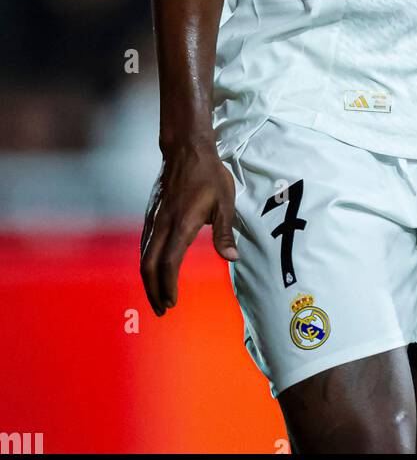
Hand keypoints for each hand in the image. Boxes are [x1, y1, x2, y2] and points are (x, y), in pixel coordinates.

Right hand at [140, 138, 237, 314]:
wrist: (185, 149)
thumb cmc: (208, 174)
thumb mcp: (225, 201)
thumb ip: (224, 231)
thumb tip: (231, 257)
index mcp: (182, 223)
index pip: (169, 262)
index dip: (168, 286)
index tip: (173, 302)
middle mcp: (163, 224)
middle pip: (149, 265)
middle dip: (153, 291)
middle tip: (162, 310)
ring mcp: (153, 219)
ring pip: (143, 256)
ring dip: (148, 279)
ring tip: (157, 296)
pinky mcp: (150, 214)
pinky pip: (144, 245)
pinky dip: (146, 263)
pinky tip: (153, 270)